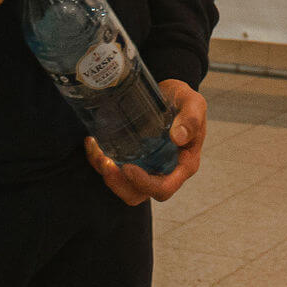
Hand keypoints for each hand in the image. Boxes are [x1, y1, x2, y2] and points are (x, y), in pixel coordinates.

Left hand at [85, 79, 206, 204]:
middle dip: (118, 184)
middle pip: (139, 194)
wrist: (170, 93)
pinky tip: (93, 142)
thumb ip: (191, 118)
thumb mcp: (193, 103)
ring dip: (107, 174)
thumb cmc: (184, 100)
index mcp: (183, 165)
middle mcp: (164, 171)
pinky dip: (100, 160)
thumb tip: (179, 137)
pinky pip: (115, 169)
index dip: (144, 184)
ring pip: (124, 185)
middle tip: (105, 162)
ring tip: (97, 151)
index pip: (164, 188)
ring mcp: (147, 167)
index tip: (128, 167)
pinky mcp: (133, 158)